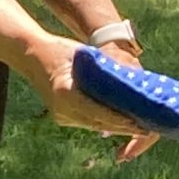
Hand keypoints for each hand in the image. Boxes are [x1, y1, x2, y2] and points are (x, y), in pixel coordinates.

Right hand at [25, 34, 158, 161]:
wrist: (31, 56)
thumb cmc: (59, 50)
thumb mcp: (82, 54)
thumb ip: (102, 68)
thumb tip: (129, 80)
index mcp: (66, 93)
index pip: (99, 111)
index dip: (120, 120)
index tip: (139, 125)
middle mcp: (62, 109)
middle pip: (99, 123)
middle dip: (123, 128)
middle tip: (147, 129)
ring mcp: (60, 116)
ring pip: (94, 125)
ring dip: (116, 127)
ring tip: (138, 127)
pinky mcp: (62, 117)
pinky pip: (87, 122)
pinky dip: (104, 122)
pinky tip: (121, 123)